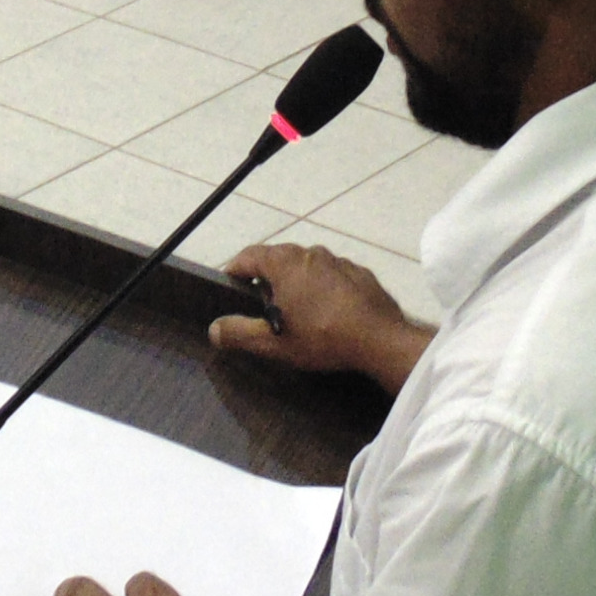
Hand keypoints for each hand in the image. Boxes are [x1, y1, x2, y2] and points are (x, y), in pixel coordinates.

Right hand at [211, 242, 429, 394]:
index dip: (235, 270)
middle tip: (260, 305)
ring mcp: (338, 259)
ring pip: (306, 265)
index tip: (229, 287)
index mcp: (285, 263)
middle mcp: (310, 252)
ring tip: (295, 310)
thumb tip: (213, 329)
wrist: (381, 339)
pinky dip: (322, 287)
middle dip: (265, 277)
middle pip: (277, 257)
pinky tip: (328, 312)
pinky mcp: (359, 272)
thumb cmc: (322, 337)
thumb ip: (240, 333)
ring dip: (295, 281)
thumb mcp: (275, 343)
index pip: (248, 255)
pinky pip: (331, 274)